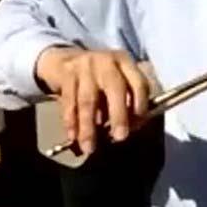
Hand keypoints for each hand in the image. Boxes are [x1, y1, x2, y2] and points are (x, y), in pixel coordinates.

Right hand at [35, 47, 150, 155]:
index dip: (141, 103)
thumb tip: (129, 128)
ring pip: (87, 99)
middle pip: (114, 87)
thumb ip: (125, 102)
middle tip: (120, 137)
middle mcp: (106, 62)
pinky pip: (69, 101)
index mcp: (125, 63)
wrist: (66, 59)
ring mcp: (84, 66)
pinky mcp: (66, 74)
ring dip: (88, 126)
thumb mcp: (116, 81)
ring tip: (89, 147)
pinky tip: (73, 135)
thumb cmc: (99, 77)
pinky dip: (71, 121)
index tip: (138, 122)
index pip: (138, 82)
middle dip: (118, 114)